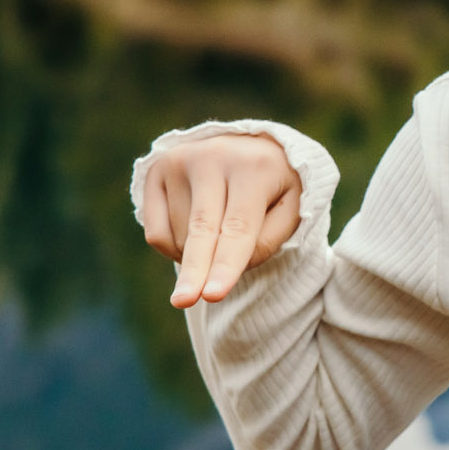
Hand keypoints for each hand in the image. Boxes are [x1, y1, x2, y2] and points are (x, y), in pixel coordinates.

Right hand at [139, 134, 303, 307]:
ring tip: (221, 235)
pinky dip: (175, 249)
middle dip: (194, 270)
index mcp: (255, 166)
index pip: (239, 227)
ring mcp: (180, 161)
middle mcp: (214, 157)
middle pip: (202, 230)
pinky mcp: (156, 170)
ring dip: (200, 257)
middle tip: (184, 302)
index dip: (227, 264)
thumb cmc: (275, 186)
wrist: (249, 147)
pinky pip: (157, 232)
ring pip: (182, 236)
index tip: (213, 294)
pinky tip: (194, 237)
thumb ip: (269, 240)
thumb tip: (227, 265)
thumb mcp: (292, 208)